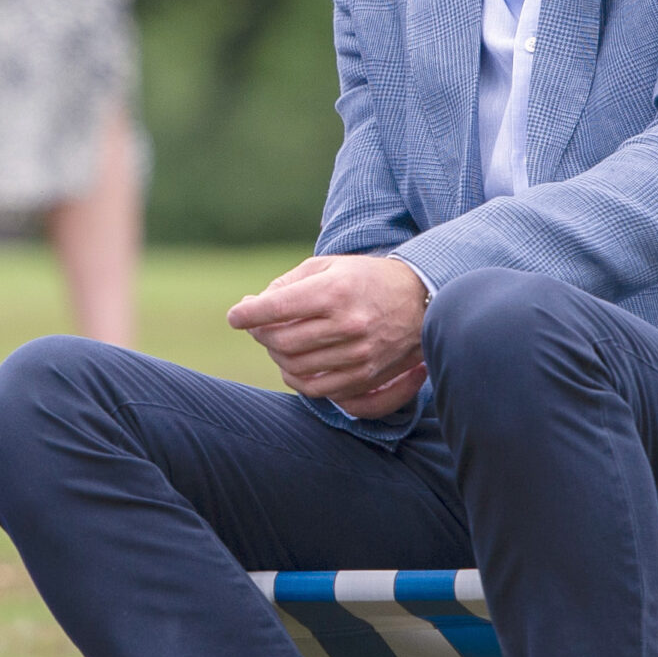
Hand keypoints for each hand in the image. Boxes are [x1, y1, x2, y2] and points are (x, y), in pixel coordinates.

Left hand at [228, 254, 429, 414]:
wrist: (421, 299)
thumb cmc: (366, 278)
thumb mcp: (328, 266)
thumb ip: (288, 284)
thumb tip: (251, 305)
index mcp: (335, 292)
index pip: (276, 308)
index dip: (247, 314)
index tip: (236, 316)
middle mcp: (347, 325)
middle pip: (281, 341)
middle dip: (260, 335)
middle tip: (257, 327)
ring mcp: (358, 354)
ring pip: (295, 368)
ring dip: (276, 357)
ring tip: (276, 343)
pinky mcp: (365, 376)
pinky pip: (318, 389)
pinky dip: (297, 379)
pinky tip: (293, 365)